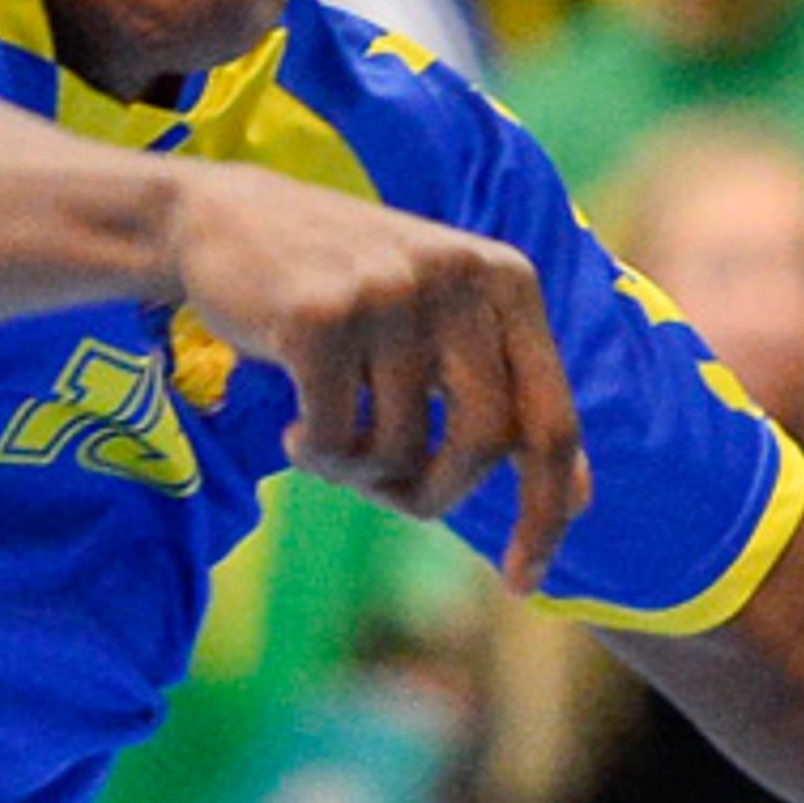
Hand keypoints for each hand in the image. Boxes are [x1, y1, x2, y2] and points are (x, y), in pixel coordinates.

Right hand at [162, 163, 590, 592]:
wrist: (222, 219)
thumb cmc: (346, 293)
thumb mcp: (441, 324)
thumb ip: (506, 395)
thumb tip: (581, 498)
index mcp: (508, 282)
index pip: (552, 421)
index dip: (546, 512)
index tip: (523, 583)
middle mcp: (461, 277)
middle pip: (485, 445)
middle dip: (437, 495)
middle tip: (391, 498)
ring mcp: (391, 292)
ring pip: (400, 449)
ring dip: (359, 474)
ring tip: (327, 444)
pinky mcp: (319, 316)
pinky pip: (332, 440)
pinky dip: (313, 456)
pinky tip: (292, 428)